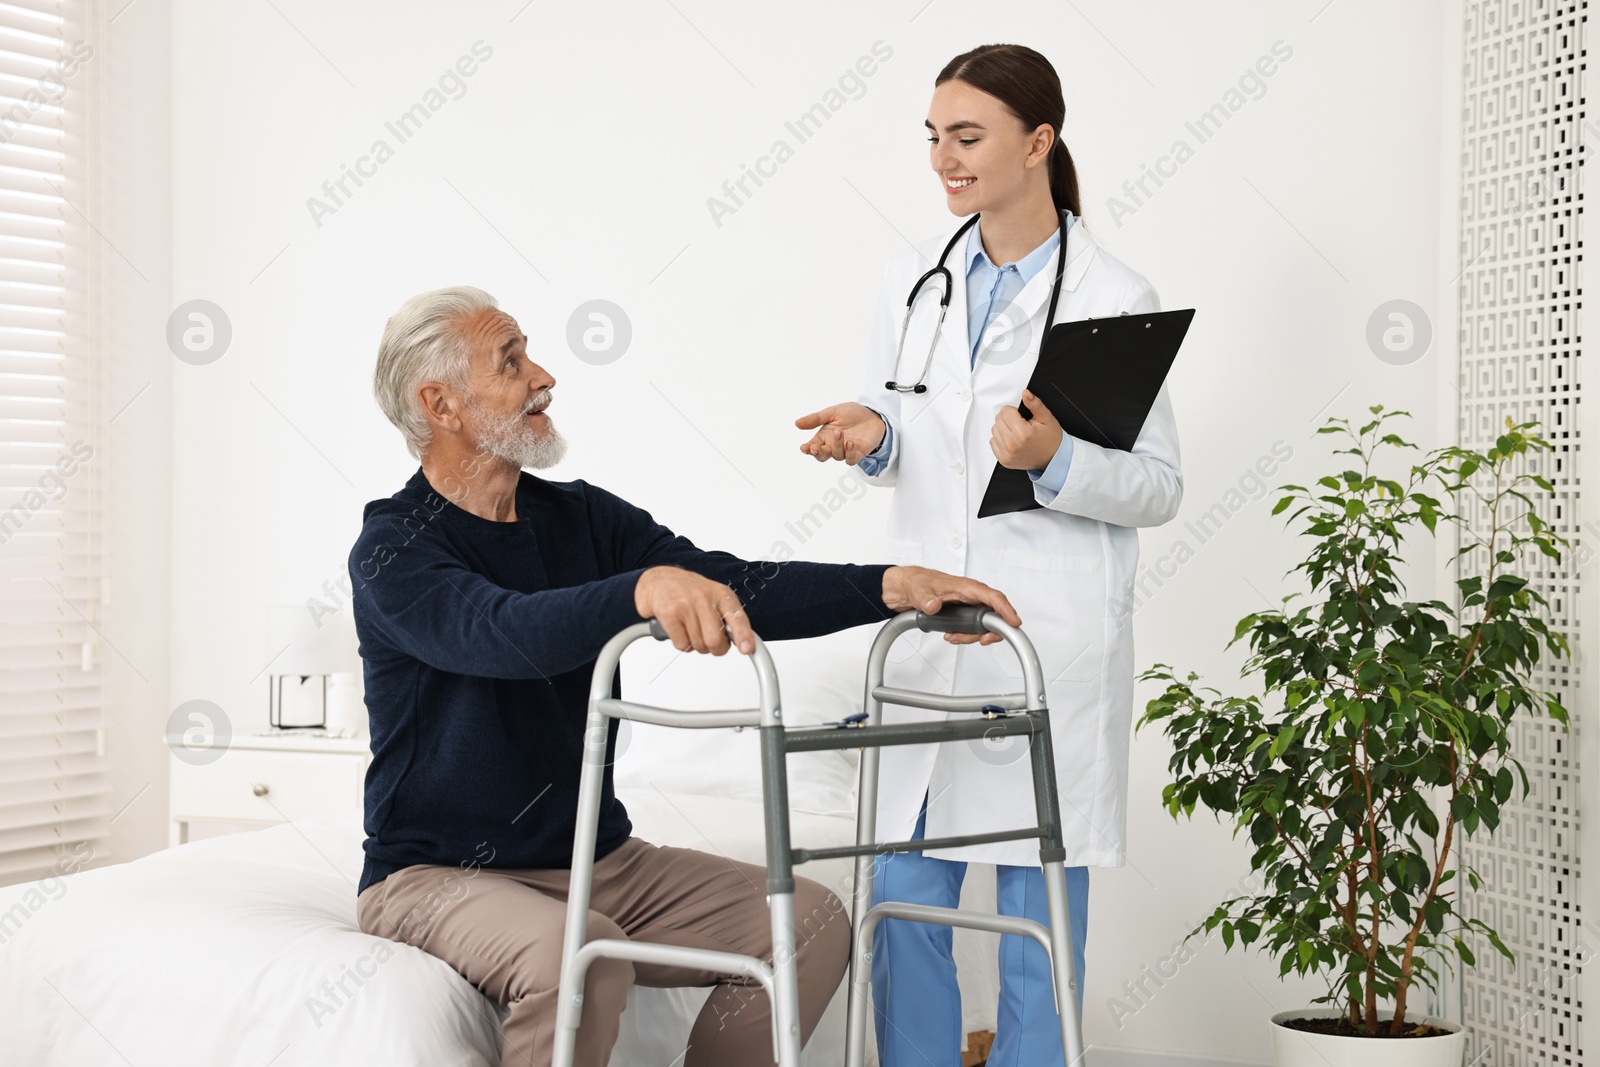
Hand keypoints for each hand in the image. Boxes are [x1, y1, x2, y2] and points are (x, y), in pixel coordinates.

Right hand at [634, 566, 755, 655]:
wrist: (660, 581)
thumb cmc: (690, 592)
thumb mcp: (715, 598)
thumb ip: (729, 619)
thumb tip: (744, 643)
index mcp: (721, 594)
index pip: (737, 617)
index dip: (743, 635)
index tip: (747, 649)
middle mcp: (705, 598)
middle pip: (715, 640)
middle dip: (715, 649)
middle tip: (711, 641)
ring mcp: (686, 606)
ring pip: (699, 645)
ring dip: (697, 645)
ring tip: (692, 629)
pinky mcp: (670, 615)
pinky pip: (682, 645)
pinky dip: (683, 644)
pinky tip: (681, 630)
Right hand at [795, 402, 887, 464]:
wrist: (872, 414)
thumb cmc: (851, 414)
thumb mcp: (832, 412)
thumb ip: (816, 419)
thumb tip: (797, 423)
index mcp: (824, 437)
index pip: (812, 447)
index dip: (807, 449)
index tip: (804, 448)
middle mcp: (833, 446)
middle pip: (822, 456)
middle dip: (818, 453)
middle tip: (816, 447)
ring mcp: (845, 451)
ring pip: (836, 456)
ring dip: (836, 446)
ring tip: (839, 432)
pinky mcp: (858, 453)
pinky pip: (851, 460)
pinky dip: (849, 454)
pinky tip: (850, 443)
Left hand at [881, 566, 1021, 645]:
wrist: (908, 588)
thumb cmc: (918, 583)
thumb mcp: (920, 591)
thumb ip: (926, 599)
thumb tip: (933, 605)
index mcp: (967, 587)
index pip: (993, 597)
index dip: (1006, 610)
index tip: (1014, 623)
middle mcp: (973, 596)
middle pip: (994, 615)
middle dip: (990, 631)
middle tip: (981, 641)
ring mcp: (970, 606)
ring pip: (983, 625)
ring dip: (972, 636)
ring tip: (953, 637)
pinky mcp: (965, 614)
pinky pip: (973, 628)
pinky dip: (965, 635)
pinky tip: (952, 636)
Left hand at [990, 389, 1062, 470]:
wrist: (1052, 458)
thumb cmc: (1050, 439)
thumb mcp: (1046, 418)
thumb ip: (1035, 404)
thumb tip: (1026, 394)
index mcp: (1023, 433)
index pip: (1005, 411)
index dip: (1014, 411)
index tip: (1022, 418)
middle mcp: (1013, 445)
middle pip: (998, 419)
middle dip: (1009, 419)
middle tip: (1021, 425)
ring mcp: (1007, 454)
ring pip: (994, 430)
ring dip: (1003, 428)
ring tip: (1017, 433)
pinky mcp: (1004, 460)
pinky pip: (993, 442)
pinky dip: (1001, 439)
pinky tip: (1012, 440)